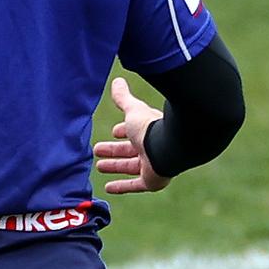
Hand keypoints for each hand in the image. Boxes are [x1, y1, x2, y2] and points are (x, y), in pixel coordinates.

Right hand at [93, 77, 172, 193]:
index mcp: (150, 129)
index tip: (114, 132)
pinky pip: (134, 185)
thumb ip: (123, 98)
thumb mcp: (132, 110)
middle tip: (97, 150)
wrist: (171, 146)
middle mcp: (153, 147)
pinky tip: (108, 188)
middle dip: (114, 150)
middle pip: (130, 150)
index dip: (124, 131)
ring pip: (130, 166)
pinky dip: (121, 186)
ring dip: (114, 166)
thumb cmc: (152, 126)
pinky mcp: (152, 180)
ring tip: (98, 166)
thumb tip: (117, 81)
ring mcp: (153, 165)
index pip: (136, 131)